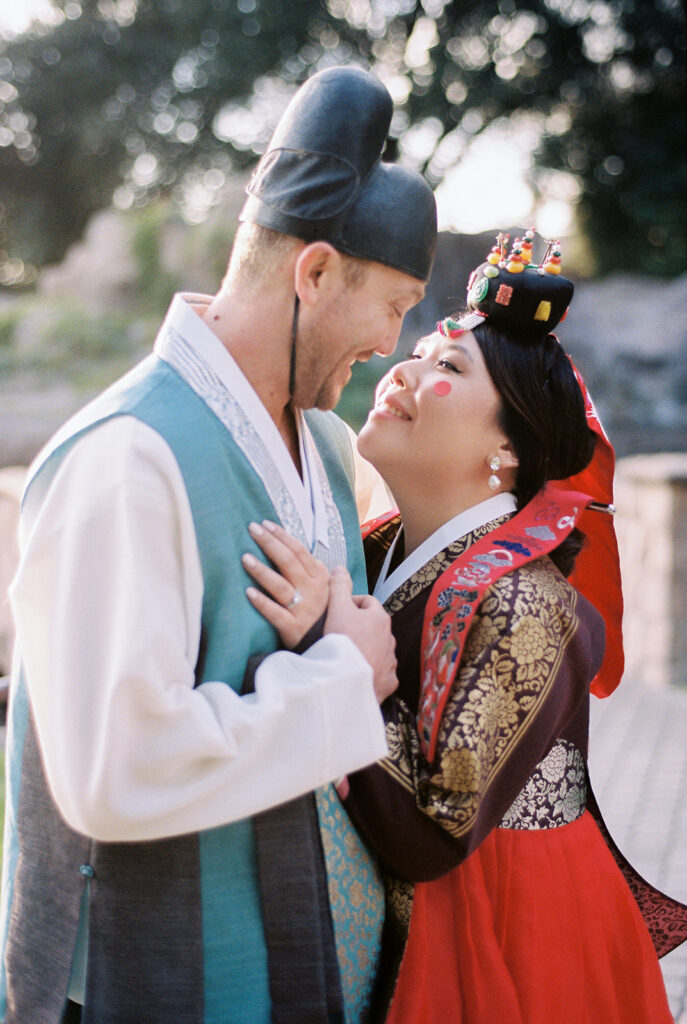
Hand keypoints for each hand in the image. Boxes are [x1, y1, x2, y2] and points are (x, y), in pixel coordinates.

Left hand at [243, 520, 329, 648]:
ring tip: (245, 557)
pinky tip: (248, 592)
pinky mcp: (292, 627)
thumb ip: (320, 571)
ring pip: (280, 585)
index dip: (282, 536)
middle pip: (288, 562)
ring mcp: (302, 609)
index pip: (299, 551)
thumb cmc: (325, 613)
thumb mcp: (330, 589)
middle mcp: (312, 590)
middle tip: (252, 529)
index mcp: (319, 577)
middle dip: (269, 543)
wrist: (331, 645)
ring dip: (262, 571)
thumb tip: (317, 554)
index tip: (265, 524)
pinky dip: (262, 602)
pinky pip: (275, 613)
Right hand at [325, 567, 397, 704]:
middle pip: (374, 627)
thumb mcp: (337, 608)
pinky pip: (382, 673)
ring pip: (380, 650)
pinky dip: (372, 671)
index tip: (337, 611)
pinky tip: (358, 674)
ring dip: (367, 650)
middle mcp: (390, 638)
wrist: (349, 680)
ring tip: (348, 655)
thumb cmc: (343, 641)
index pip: (367, 602)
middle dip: (360, 627)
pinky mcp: (389, 681)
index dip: (351, 603)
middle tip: (339, 634)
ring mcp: (391, 661)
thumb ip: (338, 586)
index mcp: (380, 618)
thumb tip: (340, 568)